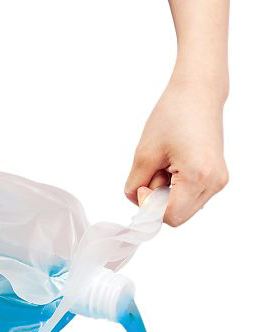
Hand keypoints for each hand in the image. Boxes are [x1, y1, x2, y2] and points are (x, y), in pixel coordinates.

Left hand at [125, 79, 228, 225]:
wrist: (197, 94)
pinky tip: (174, 166)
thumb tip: (135, 201)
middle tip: (154, 172)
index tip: (142, 184)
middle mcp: (214, 183)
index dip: (149, 206)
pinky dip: (176, 188)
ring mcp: (218, 181)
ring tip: (165, 165)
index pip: (169, 217)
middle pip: (176, 217)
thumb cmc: (173, 116)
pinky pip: (190, 197)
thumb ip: (135, 184)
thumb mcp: (144, 153)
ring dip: (166, 194)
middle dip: (157, 201)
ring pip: (183, 208)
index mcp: (198, 177)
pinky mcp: (216, 177)